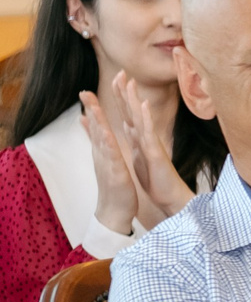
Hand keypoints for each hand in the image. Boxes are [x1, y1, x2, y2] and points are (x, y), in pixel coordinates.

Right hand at [77, 92, 140, 237]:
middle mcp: (102, 154)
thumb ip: (99, 150)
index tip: (87, 91)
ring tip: (93, 106)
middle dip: (91, 110)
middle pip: (96, 129)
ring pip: (102, 139)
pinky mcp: (115, 172)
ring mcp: (107, 162)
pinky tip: (106, 133)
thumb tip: (93, 140)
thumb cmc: (112, 185)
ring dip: (98, 123)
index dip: (92, 109)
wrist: (115, 210)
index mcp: (103, 151)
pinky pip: (112, 156)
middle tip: (84, 91)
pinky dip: (109, 144)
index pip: (96, 126)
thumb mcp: (105, 163)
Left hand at [112, 73, 196, 228]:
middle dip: (126, 91)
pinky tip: (143, 105)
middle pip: (133, 111)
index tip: (115, 80)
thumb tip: (126, 127)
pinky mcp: (155, 152)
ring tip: (129, 82)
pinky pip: (149, 133)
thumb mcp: (139, 157)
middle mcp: (145, 137)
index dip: (121, 97)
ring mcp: (152, 143)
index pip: (127, 114)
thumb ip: (134, 141)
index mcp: (139, 139)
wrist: (170, 197)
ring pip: (141, 117)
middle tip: (121, 72)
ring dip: (134, 99)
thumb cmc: (156, 179)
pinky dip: (146, 119)